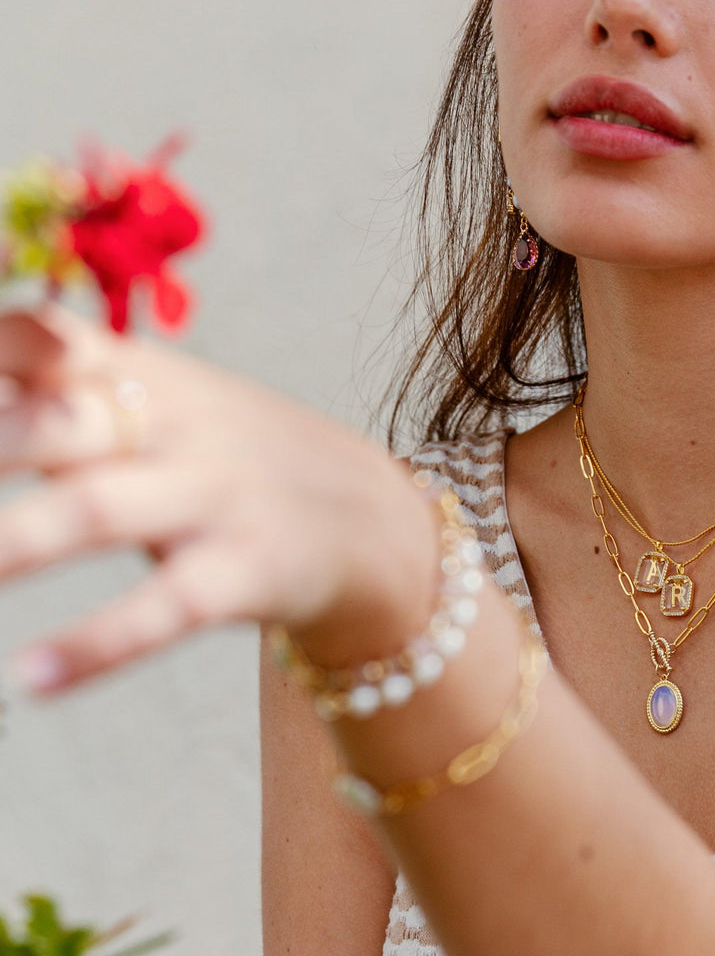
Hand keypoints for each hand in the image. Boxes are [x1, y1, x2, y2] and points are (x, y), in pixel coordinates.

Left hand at [0, 300, 438, 696]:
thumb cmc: (235, 461)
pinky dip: (101, 643)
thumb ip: (65, 393)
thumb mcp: (165, 409)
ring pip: (99, 511)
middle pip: (56, 420)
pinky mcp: (250, 569)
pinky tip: (30, 678)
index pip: (40, 339)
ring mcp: (214, 496)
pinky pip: (170, 607)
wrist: (374, 517)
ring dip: (12, 542)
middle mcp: (175, 426)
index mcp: (144, 378)